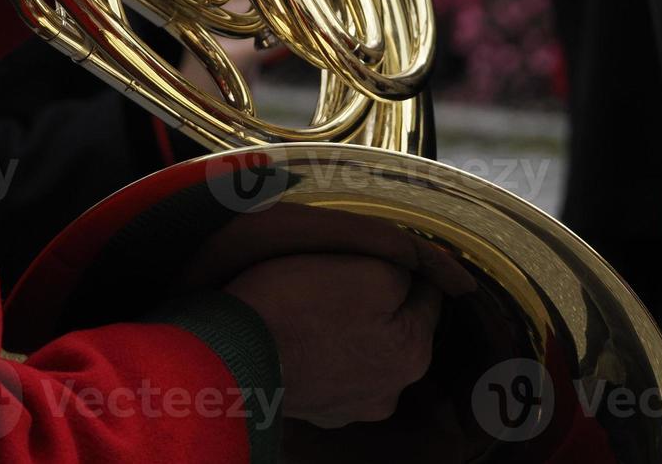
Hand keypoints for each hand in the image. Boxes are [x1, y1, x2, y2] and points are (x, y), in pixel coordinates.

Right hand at [225, 254, 443, 428]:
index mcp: (413, 354)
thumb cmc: (299, 307)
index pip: (429, 296)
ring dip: (351, 328)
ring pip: (364, 349)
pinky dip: (322, 351)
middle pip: (397, 327)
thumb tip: (409, 275)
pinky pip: (331, 368)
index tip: (383, 252)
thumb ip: (404, 271)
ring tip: (317, 303)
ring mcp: (351, 406)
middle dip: (380, 301)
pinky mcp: (317, 409)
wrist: (232, 355)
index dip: (407, 268)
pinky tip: (301, 333)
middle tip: (344, 274)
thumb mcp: (369, 267)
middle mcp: (390, 390)